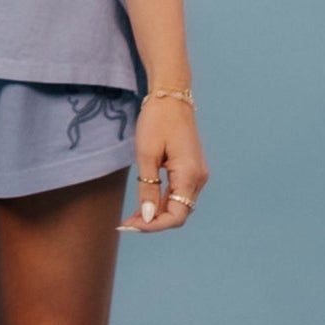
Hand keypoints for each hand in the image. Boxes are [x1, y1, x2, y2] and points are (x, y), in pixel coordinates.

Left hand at [118, 96, 206, 233]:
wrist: (171, 97)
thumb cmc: (157, 121)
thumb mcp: (146, 155)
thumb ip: (148, 188)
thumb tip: (148, 217)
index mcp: (190, 175)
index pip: (176, 216)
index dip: (153, 226)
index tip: (130, 225)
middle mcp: (199, 179)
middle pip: (179, 214)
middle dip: (153, 222)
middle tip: (126, 223)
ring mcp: (197, 175)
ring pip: (179, 206)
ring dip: (157, 214)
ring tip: (131, 216)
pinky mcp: (192, 171)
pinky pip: (178, 194)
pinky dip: (162, 202)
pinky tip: (145, 204)